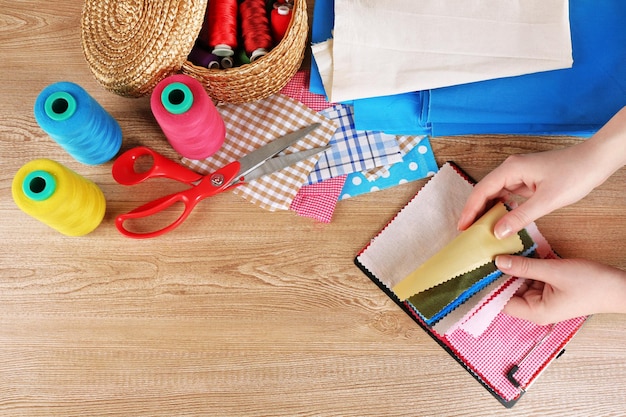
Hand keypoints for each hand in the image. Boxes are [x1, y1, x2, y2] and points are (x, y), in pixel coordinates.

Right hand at [457, 144, 600, 237]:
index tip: (462, 227)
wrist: (596, 161)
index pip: (481, 191)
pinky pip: (506, 194)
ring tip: (479, 229)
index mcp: (511, 169)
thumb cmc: (574, 175)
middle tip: (467, 232)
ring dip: (486, 210)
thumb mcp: (546, 201)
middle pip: (484, 191)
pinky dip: (500, 207)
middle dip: (474, 211)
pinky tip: (499, 219)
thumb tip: (497, 232)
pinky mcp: (526, 179)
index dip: (469, 210)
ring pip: (494, 193)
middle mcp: (510, 169)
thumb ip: (519, 217)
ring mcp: (518, 173)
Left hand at [496, 255, 625, 324]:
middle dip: (498, 273)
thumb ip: (524, 266)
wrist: (619, 286)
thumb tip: (498, 262)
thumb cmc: (592, 284)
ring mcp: (541, 298)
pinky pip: (530, 277)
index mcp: (534, 312)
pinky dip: (526, 265)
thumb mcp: (554, 271)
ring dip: (512, 266)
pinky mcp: (548, 289)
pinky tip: (517, 250)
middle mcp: (535, 308)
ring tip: (497, 247)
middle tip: (484, 252)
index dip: (486, 286)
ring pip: (518, 281)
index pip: (499, 302)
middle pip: (507, 290)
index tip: (474, 270)